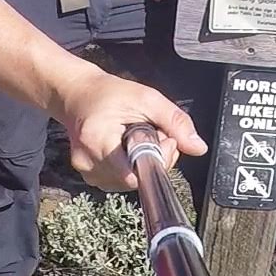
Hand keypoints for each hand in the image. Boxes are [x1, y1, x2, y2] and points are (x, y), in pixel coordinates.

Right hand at [59, 70, 206, 190]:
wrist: (77, 94)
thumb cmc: (108, 93)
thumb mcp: (147, 98)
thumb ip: (174, 122)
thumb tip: (198, 147)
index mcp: (97, 140)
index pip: (134, 174)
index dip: (158, 158)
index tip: (164, 137)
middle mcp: (88, 161)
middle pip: (135, 179)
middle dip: (153, 158)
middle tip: (154, 133)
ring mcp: (86, 171)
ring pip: (129, 182)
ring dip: (142, 163)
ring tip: (138, 137)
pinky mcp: (88, 176)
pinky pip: (119, 181)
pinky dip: (130, 167)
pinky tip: (127, 147)